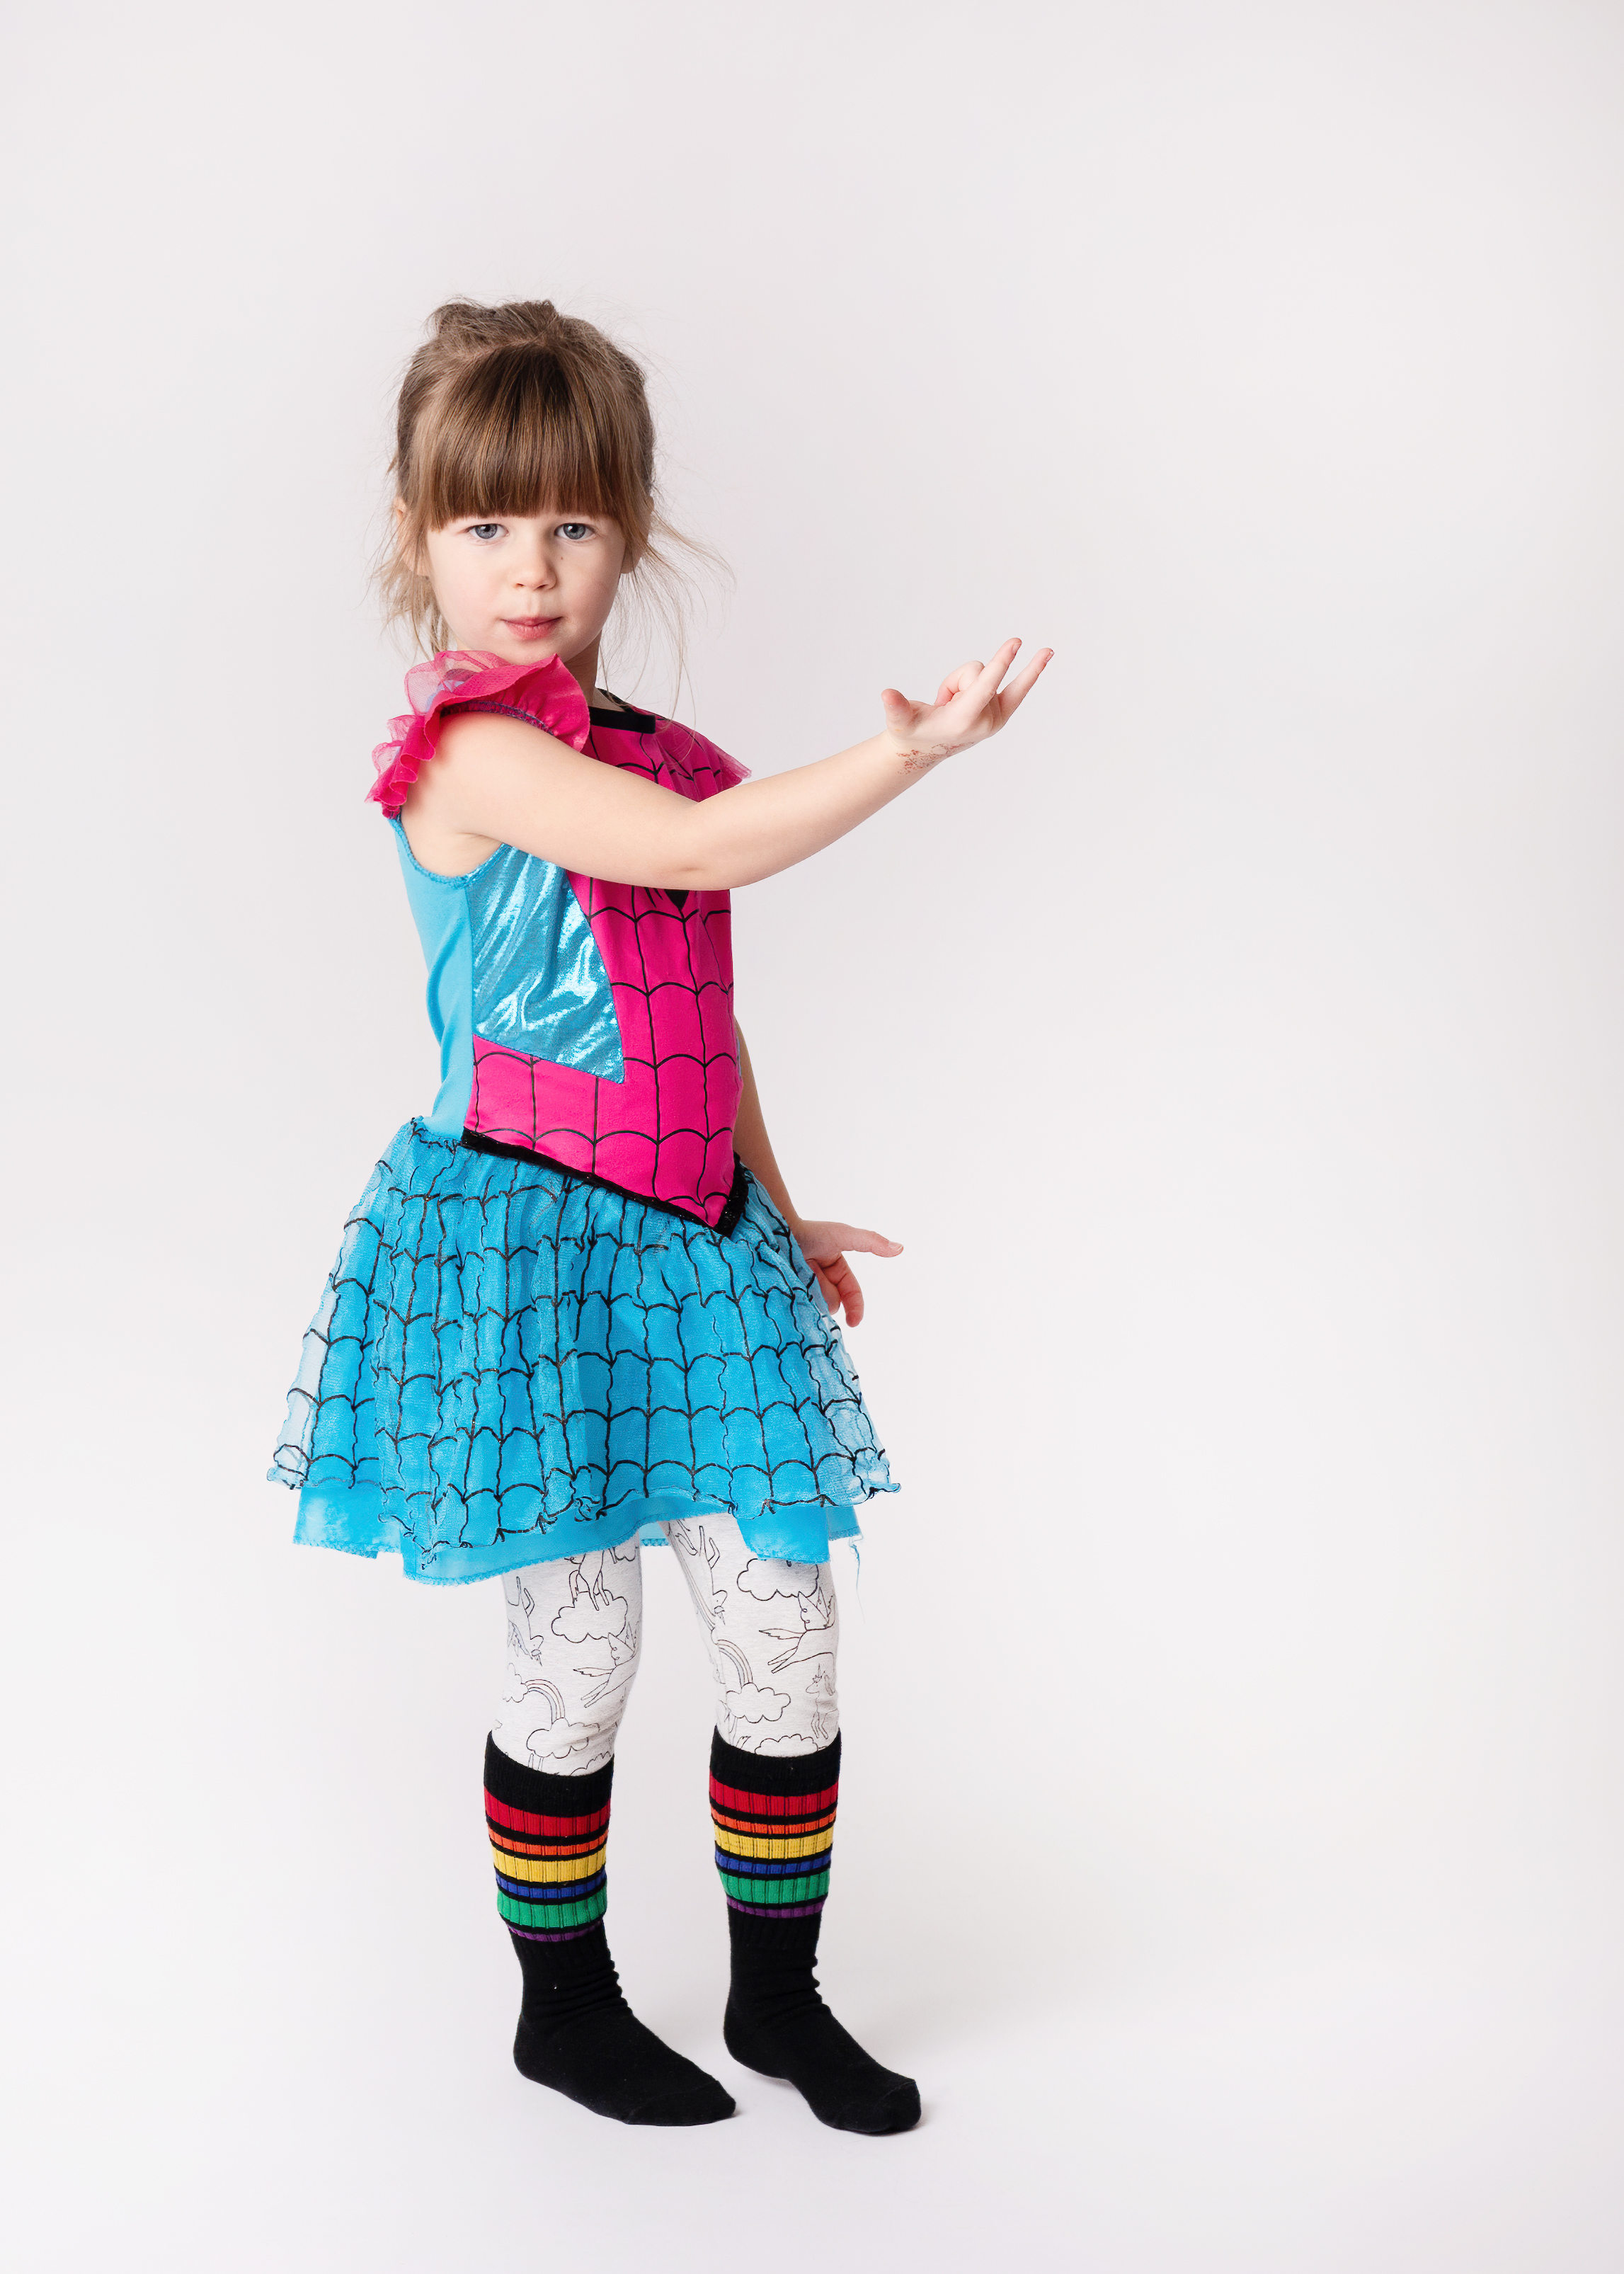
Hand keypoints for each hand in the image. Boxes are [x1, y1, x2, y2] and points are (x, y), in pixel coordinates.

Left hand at [789, 1219, 902, 1325]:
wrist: (775, 1231)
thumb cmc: (810, 1232)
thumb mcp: (844, 1236)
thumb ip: (871, 1243)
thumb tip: (899, 1249)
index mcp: (836, 1268)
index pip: (850, 1292)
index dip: (855, 1308)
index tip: (854, 1323)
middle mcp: (820, 1278)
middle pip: (832, 1301)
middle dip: (825, 1293)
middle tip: (810, 1274)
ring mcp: (803, 1285)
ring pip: (816, 1305)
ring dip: (810, 1295)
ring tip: (797, 1275)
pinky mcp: (787, 1292)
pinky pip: (799, 1307)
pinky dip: (797, 1300)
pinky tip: (791, 1288)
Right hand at [880, 637, 1052, 770]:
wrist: (927, 747)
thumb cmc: (912, 731)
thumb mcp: (901, 722)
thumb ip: (896, 708)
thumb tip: (887, 695)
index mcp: (965, 721)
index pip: (985, 686)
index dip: (999, 663)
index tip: (1017, 641)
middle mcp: (987, 721)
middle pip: (979, 674)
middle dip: (957, 680)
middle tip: (970, 688)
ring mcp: (998, 717)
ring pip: (984, 674)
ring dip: (962, 682)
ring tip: (951, 703)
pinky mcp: (1003, 712)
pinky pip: (1020, 685)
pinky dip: (1033, 671)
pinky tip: (1046, 654)